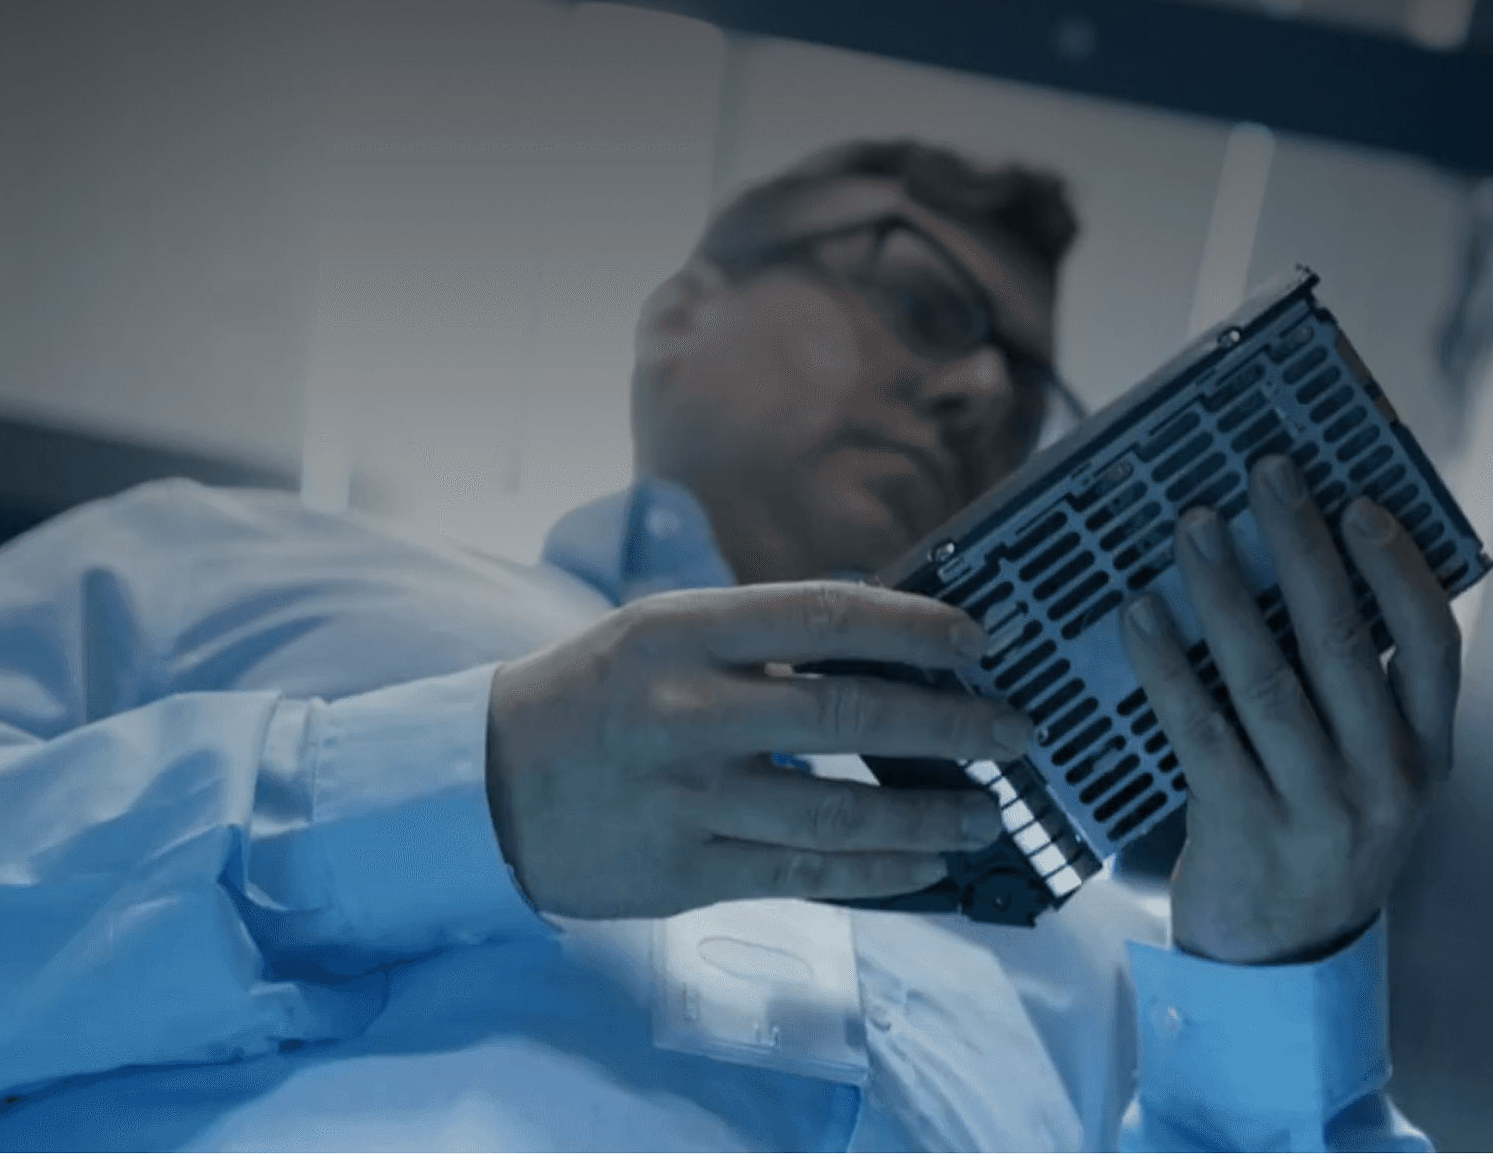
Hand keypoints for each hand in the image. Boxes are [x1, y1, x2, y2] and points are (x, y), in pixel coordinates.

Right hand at [486, 581, 1036, 918]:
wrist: (476, 788)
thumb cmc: (591, 696)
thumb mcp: (660, 632)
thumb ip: (762, 637)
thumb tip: (889, 643)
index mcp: (686, 631)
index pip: (830, 616)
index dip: (919, 628)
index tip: (981, 642)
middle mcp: (689, 710)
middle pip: (851, 716)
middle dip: (952, 726)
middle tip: (1016, 734)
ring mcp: (688, 798)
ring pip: (838, 813)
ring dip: (929, 817)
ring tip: (988, 815)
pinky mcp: (684, 872)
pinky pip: (804, 877)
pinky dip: (877, 873)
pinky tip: (925, 866)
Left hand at [1118, 454, 1464, 965]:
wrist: (1279, 969)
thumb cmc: (1321, 840)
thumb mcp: (1377, 777)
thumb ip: (1366, 695)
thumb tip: (1312, 565)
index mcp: (1428, 756)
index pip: (1434, 644)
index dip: (1398, 567)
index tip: (1358, 503)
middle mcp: (1384, 779)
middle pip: (1343, 640)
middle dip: (1302, 545)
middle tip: (1265, 473)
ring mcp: (1316, 809)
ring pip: (1267, 675)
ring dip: (1224, 590)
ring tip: (1195, 526)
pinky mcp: (1242, 830)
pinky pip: (1200, 727)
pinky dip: (1167, 663)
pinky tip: (1141, 613)